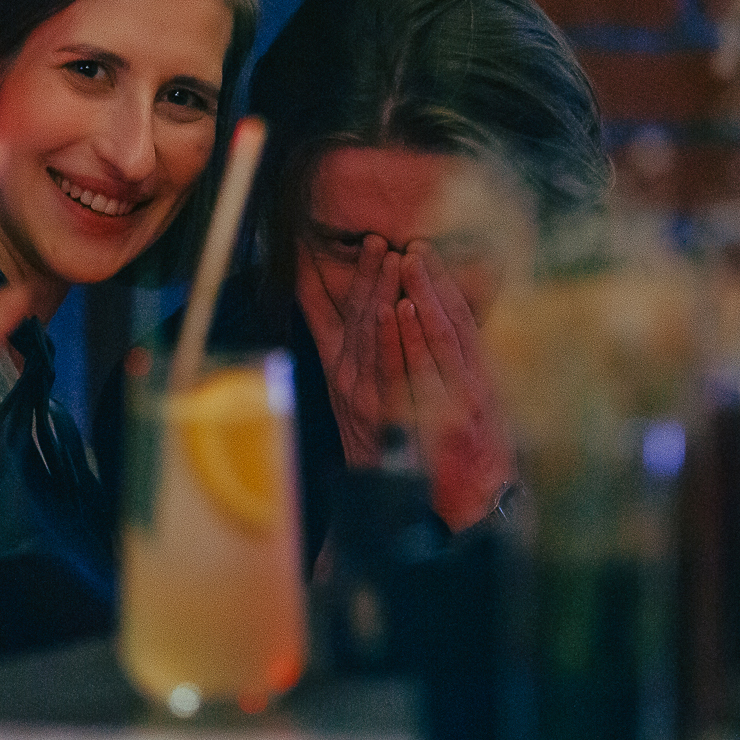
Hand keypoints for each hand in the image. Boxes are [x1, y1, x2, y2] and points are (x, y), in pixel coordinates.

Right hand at [297, 233, 407, 468]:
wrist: (391, 498)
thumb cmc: (382, 445)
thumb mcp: (358, 396)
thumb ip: (352, 354)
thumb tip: (346, 313)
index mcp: (341, 372)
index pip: (337, 315)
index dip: (346, 278)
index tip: (363, 243)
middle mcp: (347, 381)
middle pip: (356, 317)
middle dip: (368, 276)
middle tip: (380, 240)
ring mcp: (367, 397)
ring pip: (372, 334)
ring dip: (382, 293)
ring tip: (396, 258)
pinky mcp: (390, 414)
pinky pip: (390, 367)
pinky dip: (392, 335)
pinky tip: (402, 308)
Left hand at [396, 241, 515, 529]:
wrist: (474, 519)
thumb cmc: (470, 471)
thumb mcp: (475, 421)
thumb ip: (461, 382)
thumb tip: (443, 343)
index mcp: (480, 386)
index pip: (463, 328)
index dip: (447, 290)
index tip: (430, 256)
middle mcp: (473, 390)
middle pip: (453, 326)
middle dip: (435, 283)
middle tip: (417, 246)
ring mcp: (455, 404)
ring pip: (437, 340)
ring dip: (421, 298)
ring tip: (407, 262)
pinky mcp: (435, 420)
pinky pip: (417, 371)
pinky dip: (408, 338)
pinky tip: (396, 311)